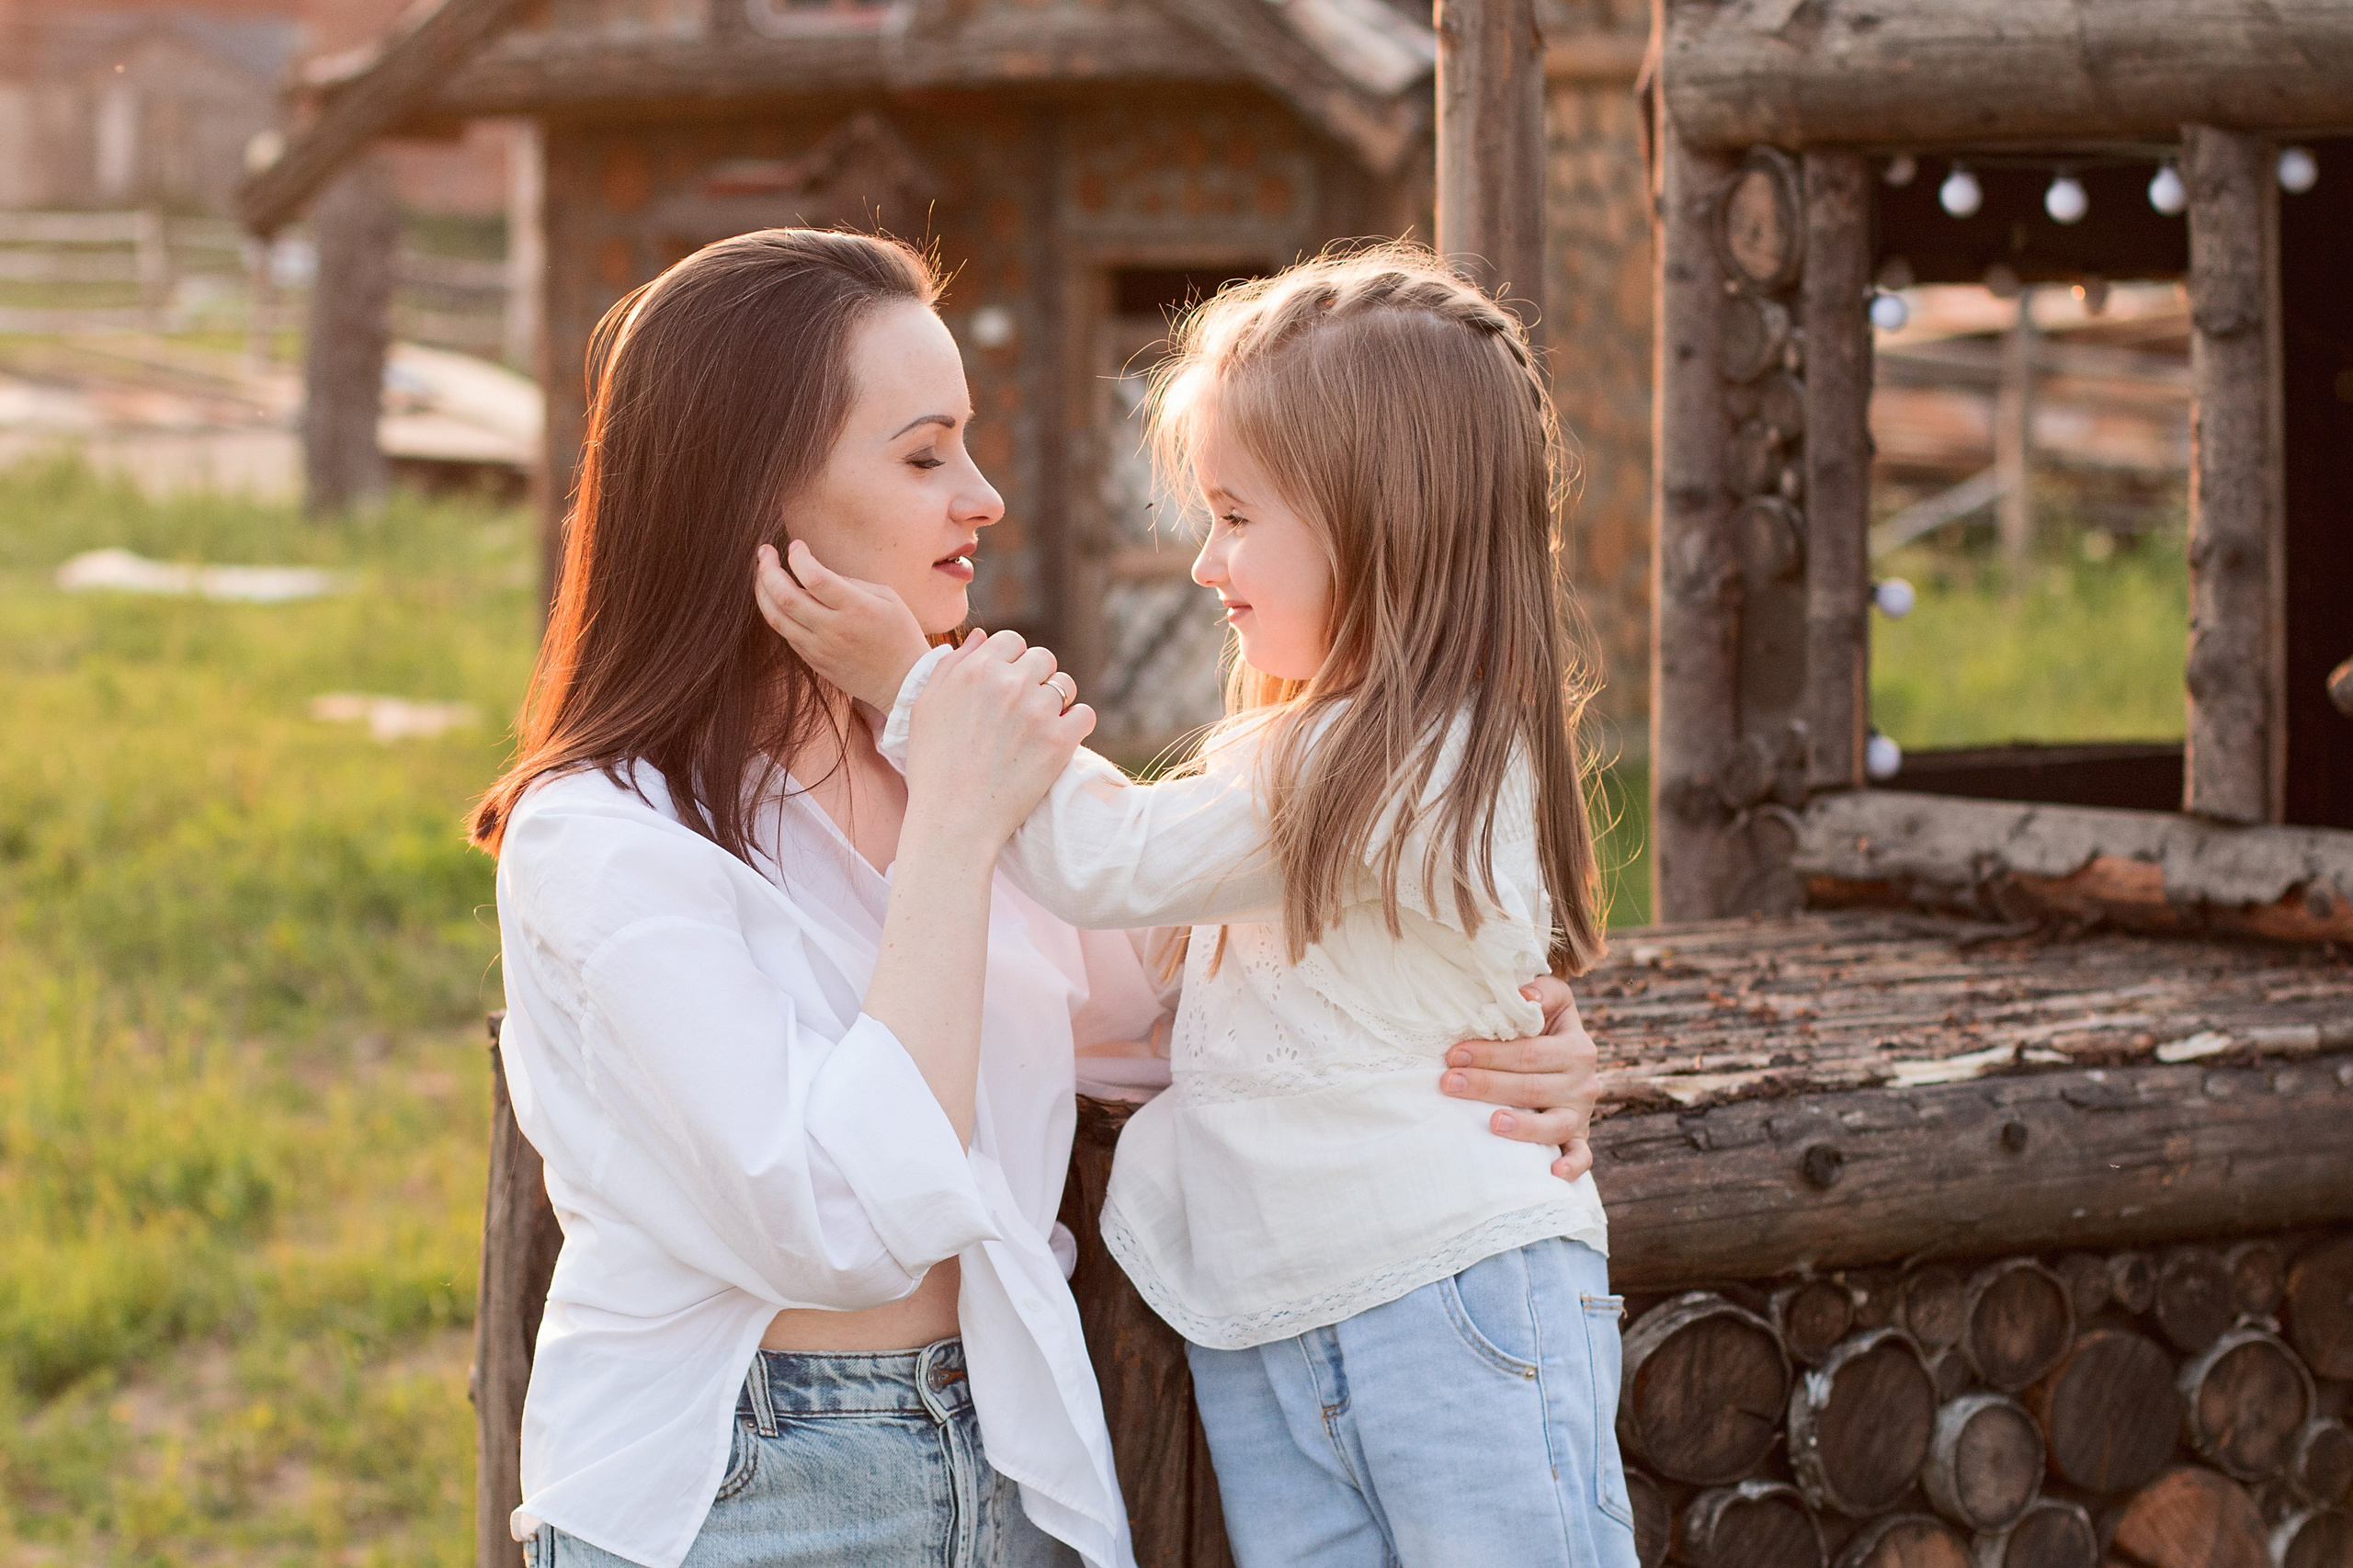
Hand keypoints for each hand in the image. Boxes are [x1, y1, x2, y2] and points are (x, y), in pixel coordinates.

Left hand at [754, 540, 930, 708]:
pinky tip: (777, 599)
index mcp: (855, 608)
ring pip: (776, 617)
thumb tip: (818, 573)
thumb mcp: (889, 598)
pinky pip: (786, 633)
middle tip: (765, 552)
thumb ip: (852, 582)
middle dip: (767, 569)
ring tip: (762, 574)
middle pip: (785, 596)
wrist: (903, 683)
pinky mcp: (813, 661)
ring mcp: (819, 648)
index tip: (797, 546)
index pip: (814, 577)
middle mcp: (833, 629)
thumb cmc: (900, 635)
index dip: (798, 557)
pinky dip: (776, 612)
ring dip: (762, 591)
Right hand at [903, 629, 1093, 851]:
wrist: (953, 819)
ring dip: (1058, 700)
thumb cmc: (932, 766)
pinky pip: (1085, 714)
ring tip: (1041, 725)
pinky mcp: (1059, 740)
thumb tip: (983, 636)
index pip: (1012, 641)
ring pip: (1066, 685)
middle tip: (1026, 707)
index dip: (1012, 661)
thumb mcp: (925, 706)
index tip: (1009, 683)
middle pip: (1043, 658)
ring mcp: (1036, 710)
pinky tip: (1061, 738)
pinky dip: (1076, 724)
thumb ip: (952, 665)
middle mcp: (1007, 683)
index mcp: (975, 670)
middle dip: (1037, 678)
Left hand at [1439, 974, 1599, 1182]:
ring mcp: (1581, 1113)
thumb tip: (1524, 994)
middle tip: (1448, 1083)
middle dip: (1486, 1084)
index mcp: (1576, 1046)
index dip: (1490, 1053)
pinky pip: (1581, 1156)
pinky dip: (1571, 1166)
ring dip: (1523, 1126)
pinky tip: (1551, 1172)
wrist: (1572, 1060)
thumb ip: (1542, 991)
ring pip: (1553, 1124)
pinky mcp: (1579, 1138)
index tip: (1454, 1053)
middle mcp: (1583, 1081)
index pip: (1529, 1052)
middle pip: (1532, 1087)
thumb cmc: (1546, 1029)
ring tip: (1492, 1122)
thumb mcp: (1554, 1003)